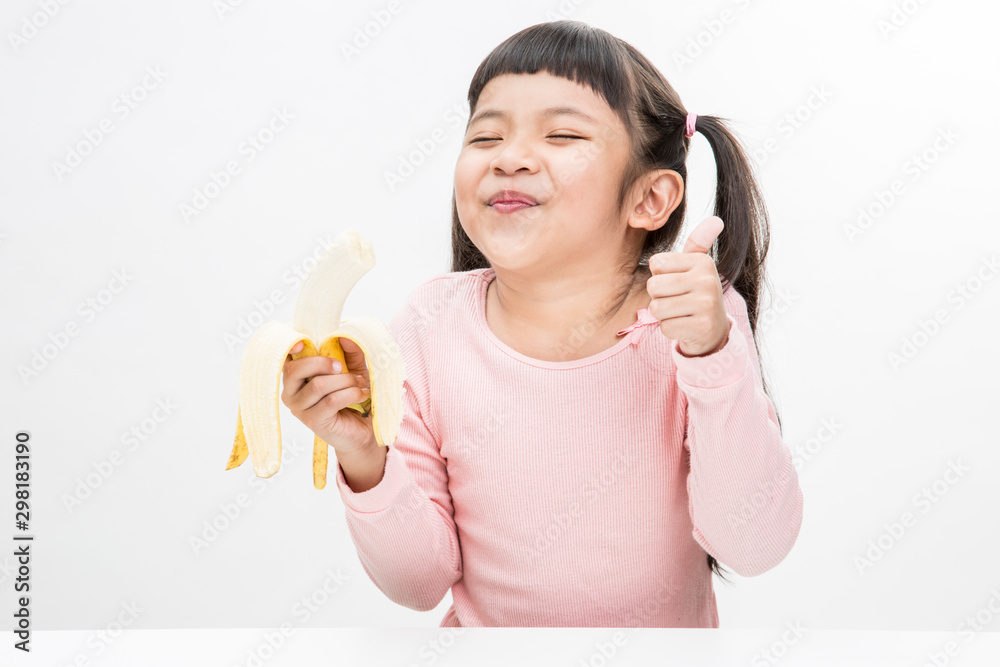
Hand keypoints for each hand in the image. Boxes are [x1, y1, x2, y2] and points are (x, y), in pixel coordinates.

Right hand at [280, 337, 374, 456]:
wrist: (364, 427)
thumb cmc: (353, 395)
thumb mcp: (354, 368)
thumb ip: (350, 351)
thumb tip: (344, 336)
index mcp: (295, 376)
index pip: (284, 358)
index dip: (290, 347)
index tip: (304, 344)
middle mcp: (290, 392)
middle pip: (295, 370)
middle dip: (322, 363)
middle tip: (343, 367)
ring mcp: (299, 408)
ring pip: (318, 385)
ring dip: (345, 381)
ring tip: (359, 383)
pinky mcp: (313, 421)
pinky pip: (331, 401)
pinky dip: (351, 394)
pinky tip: (362, 395)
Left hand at [646, 215, 731, 356]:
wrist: (713, 329)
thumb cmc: (696, 293)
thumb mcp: (696, 266)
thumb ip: (698, 243)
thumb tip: (716, 220)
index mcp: (702, 262)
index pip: (656, 263)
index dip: (659, 276)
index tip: (676, 282)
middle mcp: (707, 280)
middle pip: (653, 286)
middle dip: (658, 297)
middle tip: (676, 300)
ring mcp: (707, 304)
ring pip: (657, 308)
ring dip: (663, 315)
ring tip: (679, 312)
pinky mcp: (702, 327)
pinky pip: (665, 327)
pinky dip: (670, 329)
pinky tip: (685, 325)